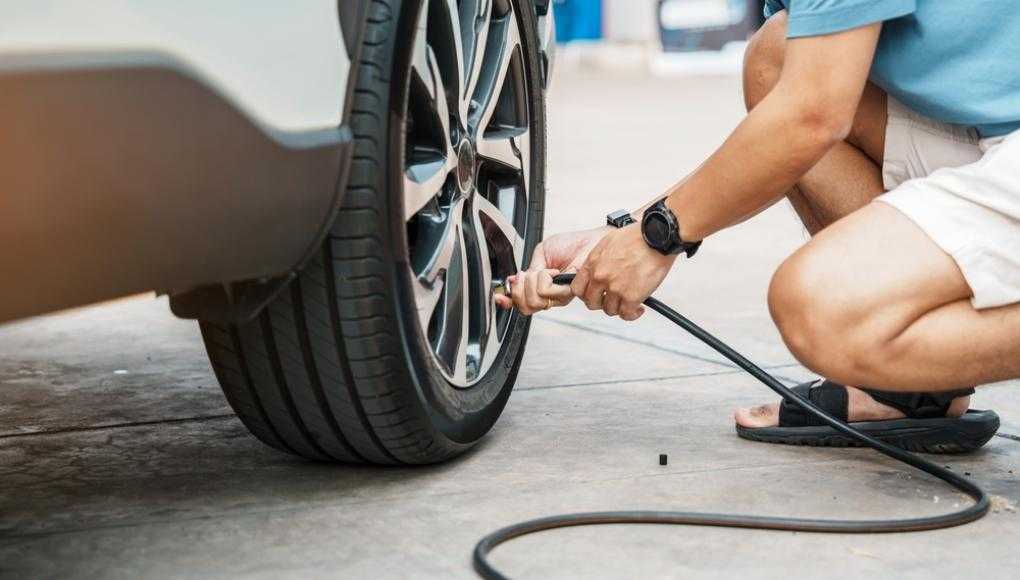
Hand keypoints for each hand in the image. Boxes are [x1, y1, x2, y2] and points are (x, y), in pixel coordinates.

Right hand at [495, 226, 610, 314]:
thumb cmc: (570, 245)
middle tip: (530, 273)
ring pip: (535, 299)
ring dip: (534, 281)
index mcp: (541, 287)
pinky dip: (545, 278)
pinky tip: (554, 271)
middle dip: (521, 287)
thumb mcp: (541, 253)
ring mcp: (559, 296)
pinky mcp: (567, 293)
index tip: (499, 296)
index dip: (507, 301)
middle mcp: (550, 295)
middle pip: (525, 305)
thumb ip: (529, 270)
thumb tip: (514, 282)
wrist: (590, 241)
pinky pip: (546, 292)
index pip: (521, 303)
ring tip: (546, 270)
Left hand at [571, 225, 675, 320]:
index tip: (595, 294)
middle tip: (612, 299)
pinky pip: (626, 314)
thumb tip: (596, 272)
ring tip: (628, 301)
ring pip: (609, 310)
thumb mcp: (608, 243)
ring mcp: (615, 288)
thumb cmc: (636, 237)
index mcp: (592, 263)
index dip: (586, 294)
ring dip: (619, 307)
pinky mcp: (631, 296)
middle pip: (591, 303)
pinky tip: (638, 308)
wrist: (656, 237)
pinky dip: (632, 314)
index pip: (577, 289)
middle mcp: (600, 277)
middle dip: (602, 303)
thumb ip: (598, 260)